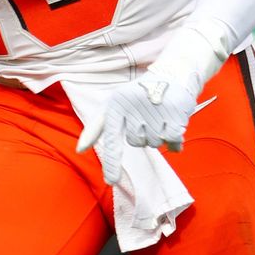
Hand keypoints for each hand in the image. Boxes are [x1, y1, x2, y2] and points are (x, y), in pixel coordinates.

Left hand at [76, 72, 199, 184]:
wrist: (172, 73)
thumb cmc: (137, 94)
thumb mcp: (113, 104)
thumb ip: (96, 128)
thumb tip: (79, 150)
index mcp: (116, 105)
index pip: (112, 140)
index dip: (112, 162)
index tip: (111, 181)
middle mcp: (134, 107)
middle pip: (137, 143)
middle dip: (143, 134)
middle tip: (148, 115)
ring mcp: (155, 109)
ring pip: (154, 142)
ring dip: (159, 134)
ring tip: (160, 115)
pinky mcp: (175, 111)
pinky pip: (172, 140)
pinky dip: (175, 138)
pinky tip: (173, 123)